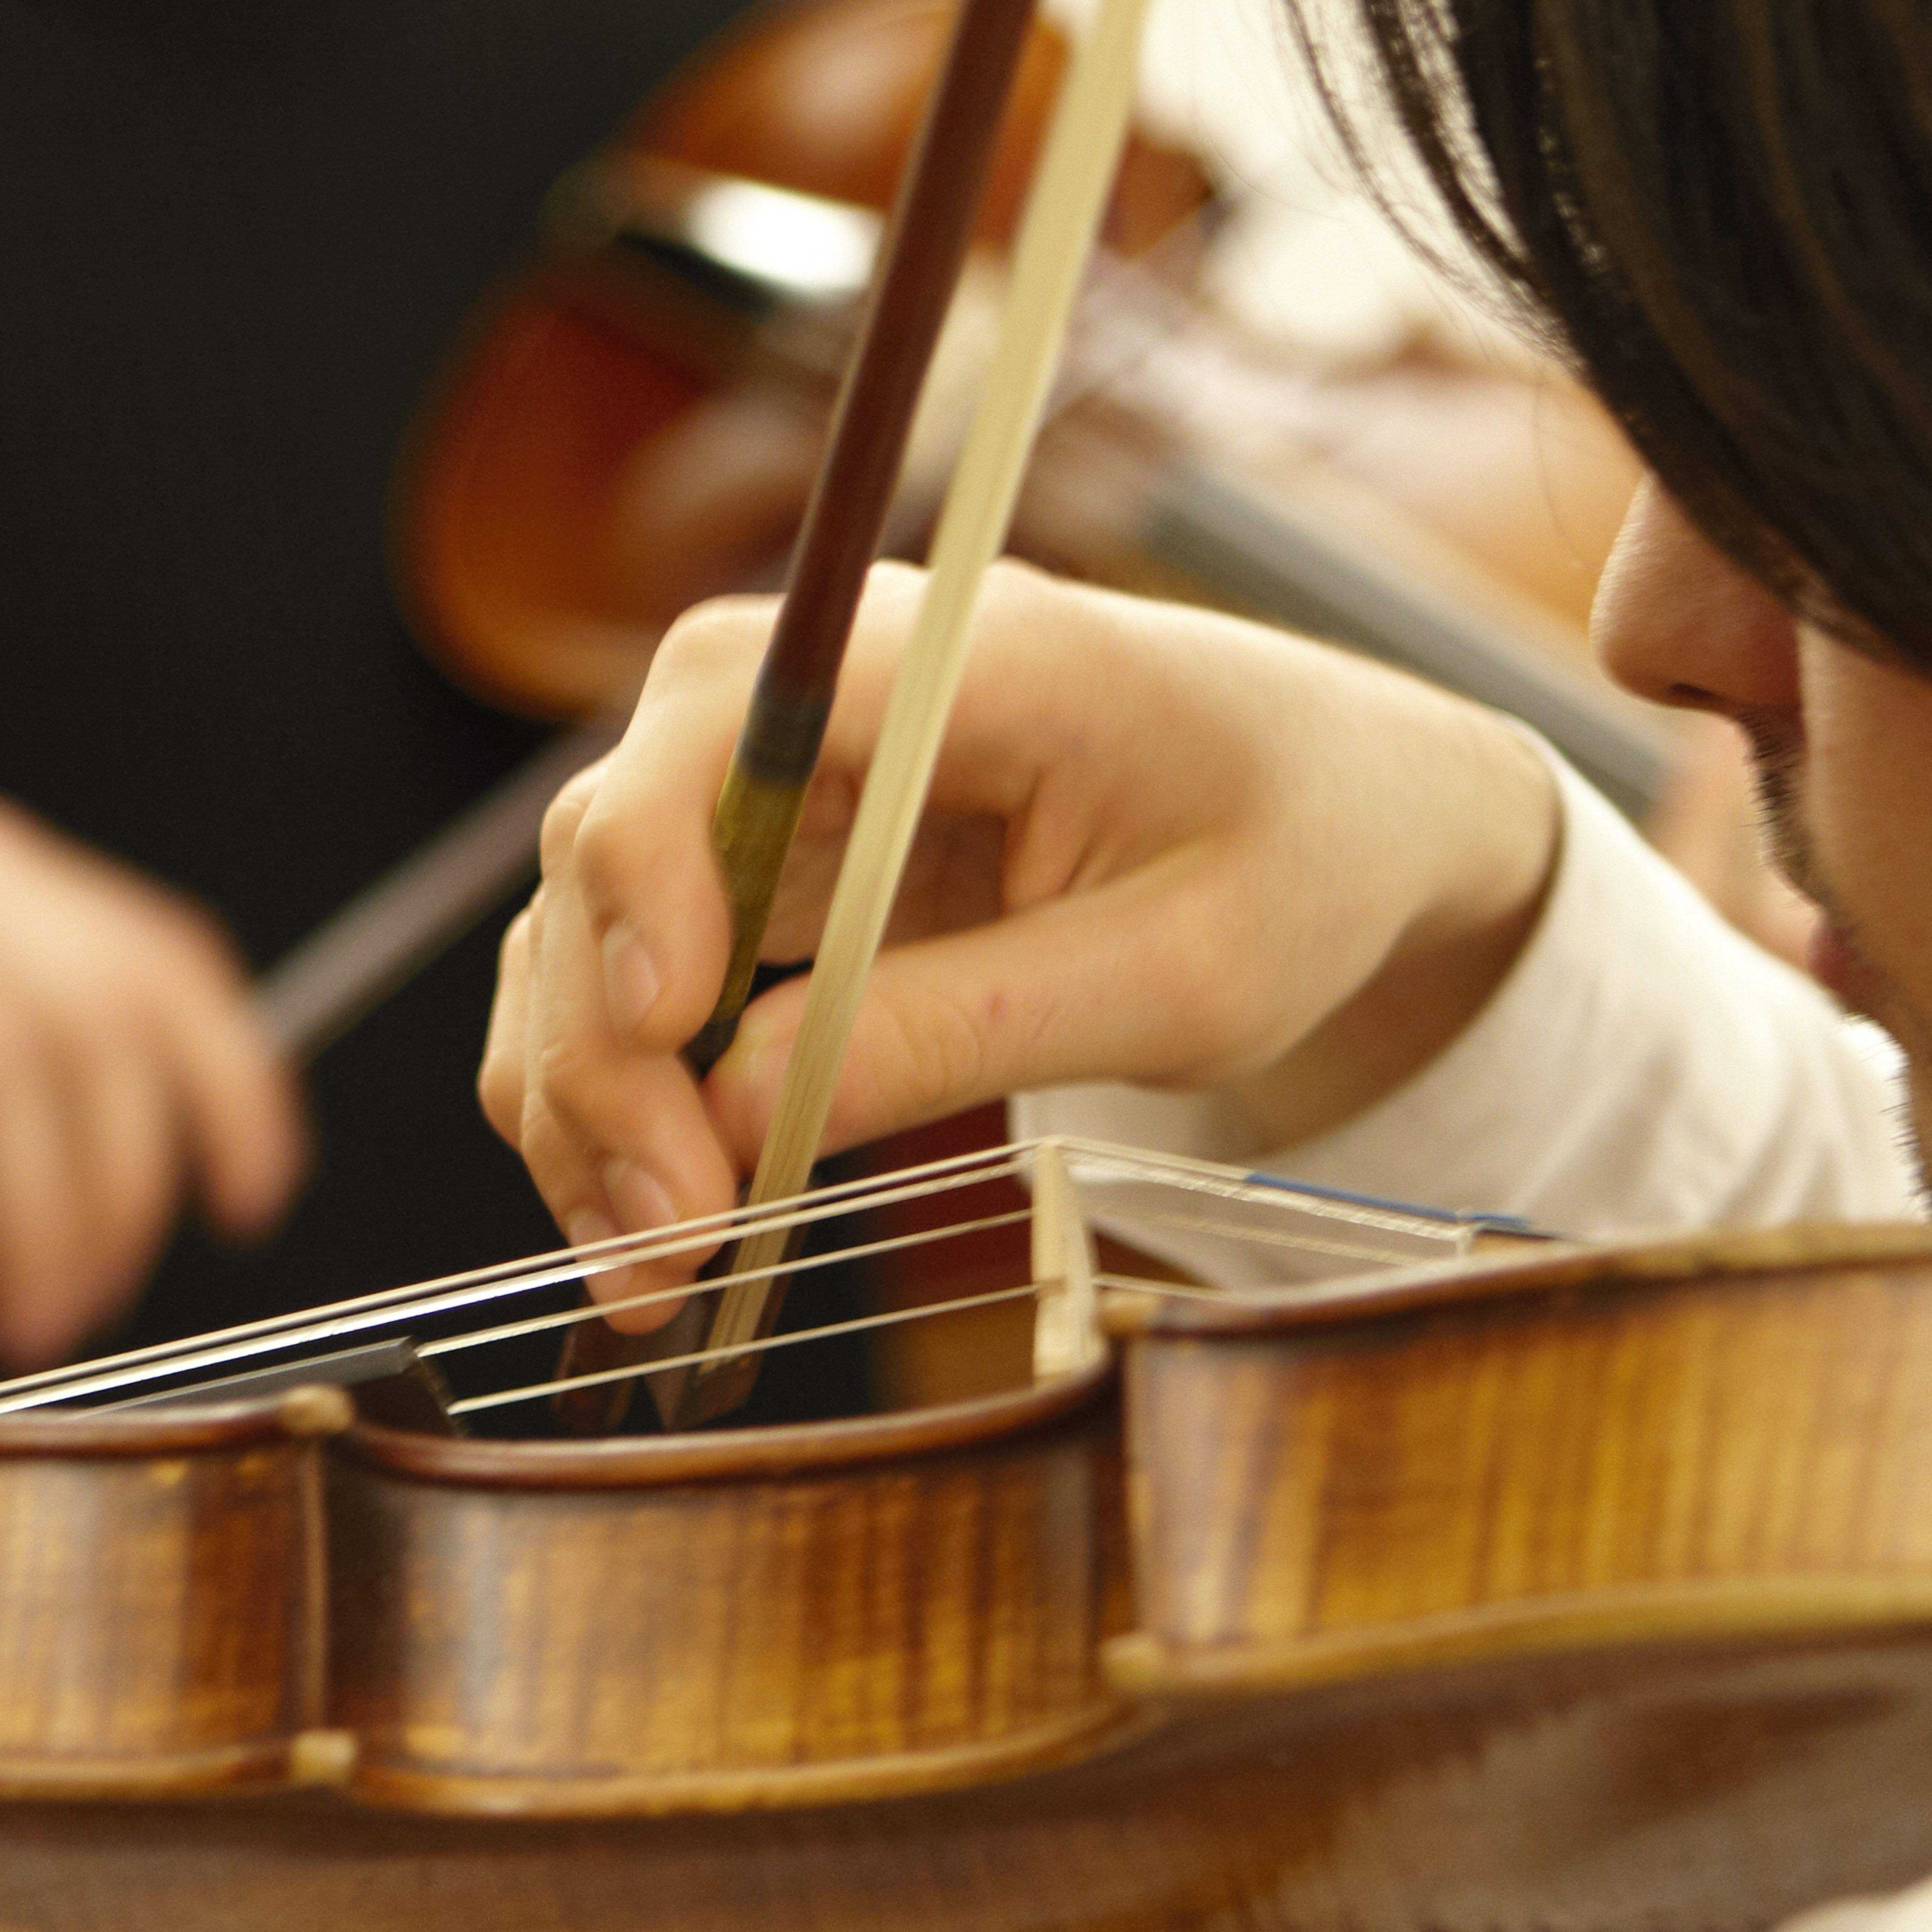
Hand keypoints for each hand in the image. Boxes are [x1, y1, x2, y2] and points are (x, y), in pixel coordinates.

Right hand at [483, 561, 1558, 1317]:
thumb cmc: (1297, 856)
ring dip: (586, 1103)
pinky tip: (658, 1227)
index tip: (668, 1043)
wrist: (1345, 813)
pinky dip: (623, 1106)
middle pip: (612, 844)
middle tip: (668, 1242)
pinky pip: (634, 980)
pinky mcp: (766, 869)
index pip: (715, 724)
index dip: (650, 882)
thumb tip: (739, 1117)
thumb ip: (964, 1026)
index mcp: (948, 654)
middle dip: (607, 1054)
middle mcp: (818, 691)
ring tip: (651, 1277)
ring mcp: (774, 780)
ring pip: (585, 927)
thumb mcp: (1183, 972)